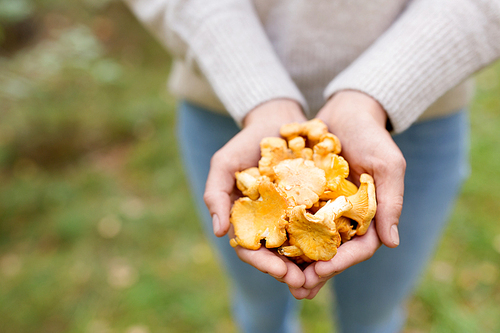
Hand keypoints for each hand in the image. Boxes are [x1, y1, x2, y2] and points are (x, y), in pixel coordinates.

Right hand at [203, 99, 309, 294]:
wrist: (275, 119)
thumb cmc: (245, 143)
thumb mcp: (224, 164)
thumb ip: (215, 194)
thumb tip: (219, 233)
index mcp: (248, 220)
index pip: (253, 250)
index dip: (265, 264)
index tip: (282, 273)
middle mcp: (271, 221)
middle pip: (279, 256)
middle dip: (291, 273)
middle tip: (306, 284)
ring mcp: (293, 214)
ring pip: (301, 248)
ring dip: (311, 265)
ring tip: (326, 275)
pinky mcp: (315, 202)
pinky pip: (322, 226)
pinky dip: (328, 241)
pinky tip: (341, 251)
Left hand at [298, 90, 405, 298]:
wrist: (347, 111)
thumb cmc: (372, 135)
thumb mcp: (387, 164)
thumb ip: (390, 201)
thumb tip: (393, 243)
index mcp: (369, 215)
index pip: (360, 248)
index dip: (341, 262)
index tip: (320, 272)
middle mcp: (347, 216)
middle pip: (333, 251)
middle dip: (316, 271)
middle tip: (297, 288)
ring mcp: (326, 208)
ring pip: (313, 242)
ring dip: (298, 262)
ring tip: (280, 277)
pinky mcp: (307, 196)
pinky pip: (295, 219)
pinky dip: (284, 234)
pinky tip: (268, 245)